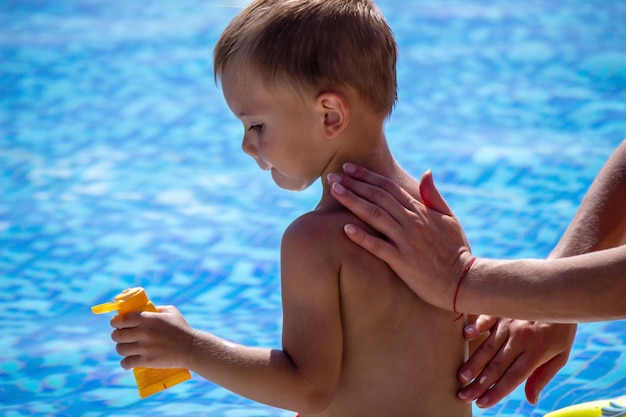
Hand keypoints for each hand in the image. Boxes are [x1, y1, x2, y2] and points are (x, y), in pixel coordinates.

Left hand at [110, 305, 195, 369]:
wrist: (191, 348)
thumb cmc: (182, 329)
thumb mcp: (171, 312)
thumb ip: (157, 309)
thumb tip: (147, 310)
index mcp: (147, 319)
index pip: (121, 319)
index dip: (115, 322)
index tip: (116, 324)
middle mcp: (143, 332)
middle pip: (117, 335)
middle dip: (117, 336)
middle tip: (122, 337)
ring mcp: (144, 347)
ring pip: (120, 349)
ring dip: (121, 349)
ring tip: (126, 349)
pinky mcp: (146, 360)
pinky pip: (126, 362)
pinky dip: (125, 363)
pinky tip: (128, 362)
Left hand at [328, 164, 471, 309]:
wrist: (465, 280)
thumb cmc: (457, 250)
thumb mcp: (449, 218)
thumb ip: (434, 195)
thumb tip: (426, 172)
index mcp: (420, 210)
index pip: (388, 187)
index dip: (366, 176)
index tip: (348, 168)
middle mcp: (411, 222)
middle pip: (377, 197)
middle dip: (353, 185)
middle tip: (331, 177)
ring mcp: (406, 241)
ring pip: (375, 216)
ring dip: (352, 202)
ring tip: (334, 192)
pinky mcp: (402, 262)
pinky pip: (378, 247)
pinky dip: (362, 237)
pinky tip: (345, 229)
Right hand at [459, 316, 575, 407]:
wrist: (562, 294)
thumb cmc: (561, 327)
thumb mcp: (560, 354)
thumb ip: (543, 376)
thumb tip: (531, 400)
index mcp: (536, 352)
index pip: (513, 377)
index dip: (497, 391)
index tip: (482, 403)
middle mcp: (521, 338)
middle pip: (497, 365)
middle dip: (479, 383)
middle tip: (464, 395)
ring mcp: (510, 322)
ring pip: (488, 346)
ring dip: (474, 362)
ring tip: (462, 376)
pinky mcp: (502, 309)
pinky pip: (487, 318)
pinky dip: (477, 326)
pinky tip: (467, 336)